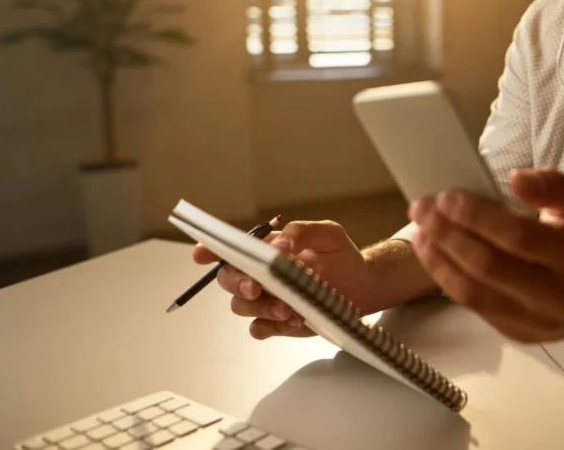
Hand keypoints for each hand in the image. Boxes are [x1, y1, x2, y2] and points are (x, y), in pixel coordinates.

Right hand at [192, 220, 369, 339]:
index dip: (211, 250)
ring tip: (288, 308)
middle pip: (228, 280)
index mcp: (266, 249)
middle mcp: (260, 275)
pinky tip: (292, 320)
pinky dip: (270, 326)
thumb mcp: (327, 233)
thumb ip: (299, 233)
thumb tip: (277, 245)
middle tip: (256, 287)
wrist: (362, 285)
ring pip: (241, 306)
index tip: (202, 254)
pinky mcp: (278, 323)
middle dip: (237, 283)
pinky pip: (258, 329)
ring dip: (259, 307)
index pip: (231, 249)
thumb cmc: (341, 255)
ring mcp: (267, 300)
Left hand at [408, 169, 563, 342]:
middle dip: (448, 235)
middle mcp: (557, 296)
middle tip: (422, 208)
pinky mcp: (517, 334)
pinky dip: (447, 278)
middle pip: (490, 267)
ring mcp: (535, 322)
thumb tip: (515, 180)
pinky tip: (433, 253)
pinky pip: (474, 307)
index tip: (447, 195)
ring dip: (439, 259)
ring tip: (420, 230)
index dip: (479, 217)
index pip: (519, 238)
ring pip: (474, 293)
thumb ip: (554, 185)